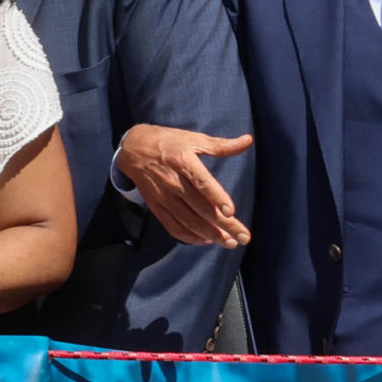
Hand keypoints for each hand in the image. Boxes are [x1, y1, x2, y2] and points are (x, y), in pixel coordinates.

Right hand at [117, 125, 251, 246]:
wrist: (134, 150)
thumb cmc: (169, 142)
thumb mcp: (194, 138)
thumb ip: (221, 145)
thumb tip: (248, 140)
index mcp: (183, 161)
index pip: (202, 182)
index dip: (216, 197)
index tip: (231, 212)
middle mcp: (173, 182)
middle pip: (200, 208)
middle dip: (224, 225)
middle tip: (243, 237)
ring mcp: (164, 197)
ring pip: (189, 221)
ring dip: (211, 235)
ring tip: (230, 242)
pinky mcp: (157, 207)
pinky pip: (174, 227)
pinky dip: (190, 237)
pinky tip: (206, 240)